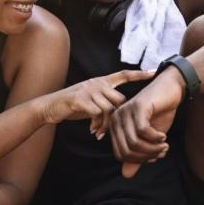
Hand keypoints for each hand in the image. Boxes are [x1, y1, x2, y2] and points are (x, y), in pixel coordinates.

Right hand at [38, 70, 154, 128]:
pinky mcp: (80, 99)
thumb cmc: (72, 106)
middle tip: (108, 129)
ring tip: (99, 132)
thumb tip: (118, 112)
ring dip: (106, 124)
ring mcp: (88, 90)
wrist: (50, 107)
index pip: (123, 75)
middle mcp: (96, 83)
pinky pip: (98, 114)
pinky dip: (97, 125)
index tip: (153, 72)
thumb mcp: (90, 100)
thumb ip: (104, 102)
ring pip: (109, 109)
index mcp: (100, 81)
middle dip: (117, 117)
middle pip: (120, 99)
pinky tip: (92, 130)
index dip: (139, 74)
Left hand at [109, 66, 185, 177]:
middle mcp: (116, 119)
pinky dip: (155, 138)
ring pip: (134, 143)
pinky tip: (163, 135)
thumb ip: (137, 156)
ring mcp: (125, 112)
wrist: (170, 90)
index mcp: (116, 127)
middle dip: (146, 156)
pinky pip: (143, 131)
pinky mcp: (137, 107)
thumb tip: (125, 175)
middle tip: (161, 151)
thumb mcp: (148, 139)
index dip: (139, 160)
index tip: (154, 156)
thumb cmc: (159, 114)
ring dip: (153, 148)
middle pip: (126, 151)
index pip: (120, 155)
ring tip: (163, 145)